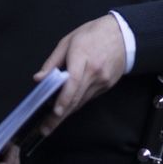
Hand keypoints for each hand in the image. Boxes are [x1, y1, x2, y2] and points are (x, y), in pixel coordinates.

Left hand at [32, 16, 127, 135]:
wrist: (123, 35)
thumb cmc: (93, 34)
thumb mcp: (68, 41)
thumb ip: (52, 62)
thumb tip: (39, 79)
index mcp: (82, 56)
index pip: (73, 81)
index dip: (64, 98)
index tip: (54, 111)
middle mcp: (94, 72)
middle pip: (76, 98)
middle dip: (59, 116)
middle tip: (45, 129)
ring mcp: (102, 81)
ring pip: (81, 101)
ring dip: (66, 112)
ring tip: (51, 123)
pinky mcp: (107, 86)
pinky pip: (88, 98)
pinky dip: (76, 103)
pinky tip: (67, 108)